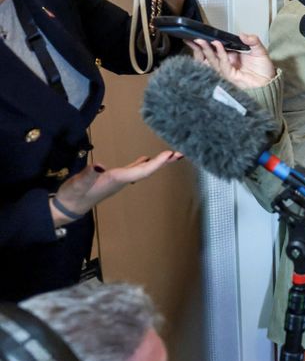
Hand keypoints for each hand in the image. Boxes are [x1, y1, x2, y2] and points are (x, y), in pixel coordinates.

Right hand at [52, 151, 181, 225]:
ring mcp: (120, 180)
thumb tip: (99, 166)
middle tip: (181, 152)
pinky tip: (147, 158)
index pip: (142, 171)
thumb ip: (87, 175)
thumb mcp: (77, 184)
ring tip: (172, 154)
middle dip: (164, 162)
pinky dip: (143, 163)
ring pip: (143, 170)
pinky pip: (134, 169)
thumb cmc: (72, 195)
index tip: (170, 154)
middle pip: (148, 170)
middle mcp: (123, 180)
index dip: (156, 163)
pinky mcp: (114, 179)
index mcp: (117, 179)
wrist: (68, 207)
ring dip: (158, 162)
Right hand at [185, 34, 275, 89]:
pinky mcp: (230, 76)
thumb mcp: (260, 51)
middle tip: (192, 37)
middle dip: (199, 47)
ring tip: (200, 40)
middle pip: (208, 55)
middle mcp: (227, 63)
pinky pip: (222, 64)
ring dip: (206, 50)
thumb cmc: (264, 70)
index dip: (207, 42)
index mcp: (231, 57)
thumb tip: (242, 34)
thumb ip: (253, 41)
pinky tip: (217, 45)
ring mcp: (227, 70)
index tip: (199, 35)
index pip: (215, 48)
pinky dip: (219, 54)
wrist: (270, 83)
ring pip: (212, 60)